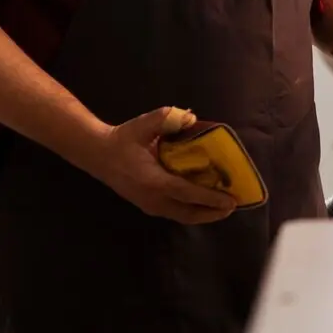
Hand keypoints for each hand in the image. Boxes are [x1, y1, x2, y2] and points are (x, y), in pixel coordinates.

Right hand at [86, 107, 237, 224]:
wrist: (98, 155)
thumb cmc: (123, 139)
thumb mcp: (144, 124)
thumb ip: (167, 119)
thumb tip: (192, 117)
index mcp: (153, 181)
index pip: (187, 192)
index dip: (210, 198)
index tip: (230, 200)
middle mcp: (153, 198)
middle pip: (188, 212)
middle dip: (212, 212)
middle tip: (233, 206)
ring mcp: (149, 205)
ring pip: (182, 216)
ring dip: (203, 214)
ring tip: (223, 208)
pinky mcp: (148, 206)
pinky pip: (175, 213)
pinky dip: (192, 211)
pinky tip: (203, 204)